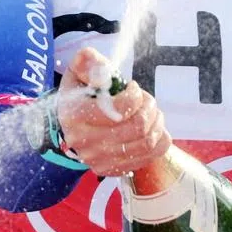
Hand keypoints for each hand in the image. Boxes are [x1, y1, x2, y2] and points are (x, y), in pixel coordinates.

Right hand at [56, 48, 171, 176]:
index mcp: (75, 115)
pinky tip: (153, 128)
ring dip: (156, 122)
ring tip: (151, 111)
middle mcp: (85, 142)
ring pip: (146, 142)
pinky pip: (150, 157)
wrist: (71, 127)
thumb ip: (87, 62)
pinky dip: (160, 139)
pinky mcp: (111, 170)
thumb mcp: (79, 73)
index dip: (135, 95)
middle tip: (146, 99)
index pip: (120, 109)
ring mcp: (98, 160)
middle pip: (137, 127)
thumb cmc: (80, 96)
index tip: (133, 87)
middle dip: (150, 107)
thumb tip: (93, 62)